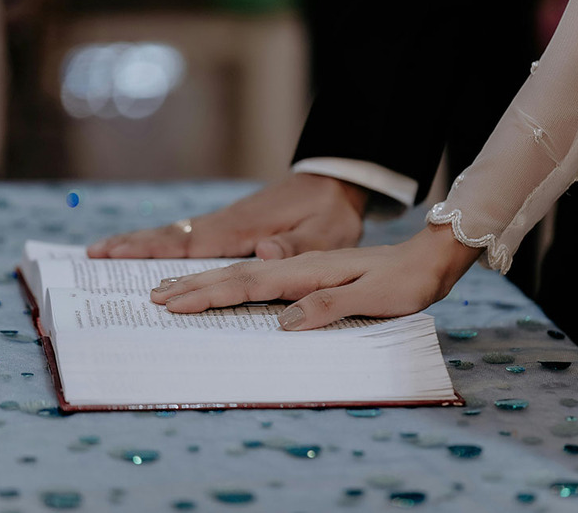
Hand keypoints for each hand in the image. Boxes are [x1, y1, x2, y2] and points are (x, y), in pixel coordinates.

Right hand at [87, 173, 367, 259]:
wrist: (334, 184)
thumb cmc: (330, 213)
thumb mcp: (325, 234)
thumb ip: (296, 245)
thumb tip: (263, 253)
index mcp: (244, 228)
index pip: (192, 242)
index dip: (154, 250)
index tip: (117, 254)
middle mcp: (228, 223)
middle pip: (172, 235)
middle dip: (133, 245)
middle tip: (93, 255)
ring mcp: (227, 223)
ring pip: (176, 234)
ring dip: (141, 243)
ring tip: (104, 252)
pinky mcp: (231, 227)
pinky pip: (189, 237)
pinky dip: (162, 244)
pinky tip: (149, 252)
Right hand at [150, 224, 481, 329]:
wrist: (426, 255)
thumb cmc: (405, 279)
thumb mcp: (376, 295)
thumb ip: (331, 304)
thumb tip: (285, 320)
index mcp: (306, 270)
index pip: (248, 282)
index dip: (209, 294)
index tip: (174, 303)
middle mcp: (295, 263)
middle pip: (233, 272)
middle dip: (190, 283)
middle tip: (151, 296)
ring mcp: (298, 263)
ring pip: (239, 269)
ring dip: (201, 277)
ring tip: (166, 285)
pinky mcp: (304, 267)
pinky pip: (255, 272)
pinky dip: (227, 277)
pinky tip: (219, 282)